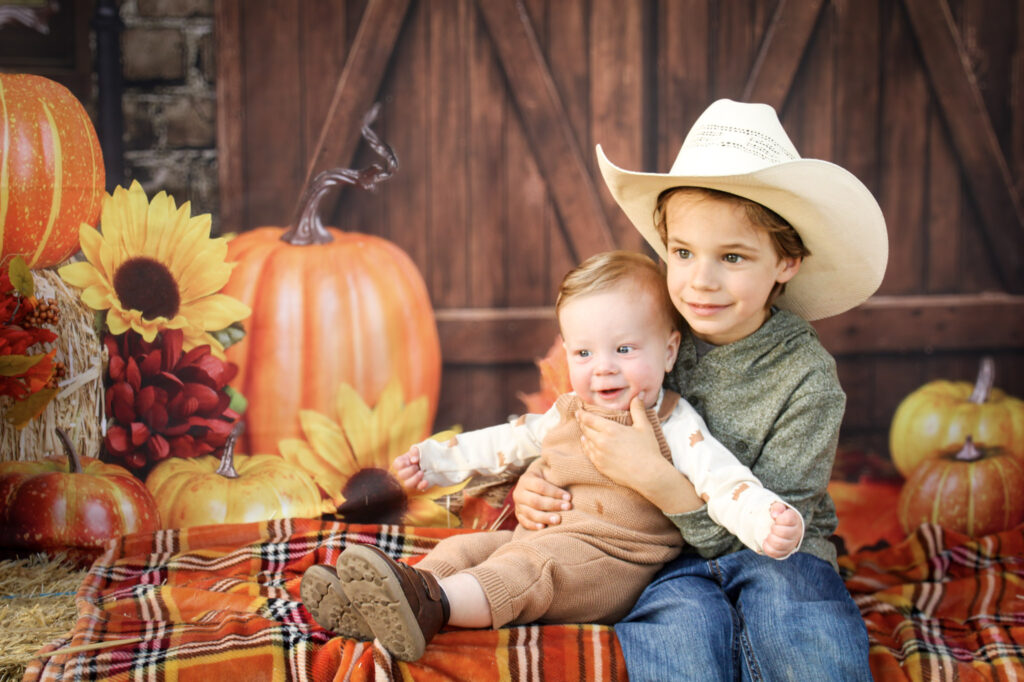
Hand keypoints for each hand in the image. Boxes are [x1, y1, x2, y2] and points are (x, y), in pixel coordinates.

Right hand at [393, 447, 428, 491]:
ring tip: (422, 473)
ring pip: (407, 484)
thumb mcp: (419, 449)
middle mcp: (404, 472)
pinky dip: (421, 485)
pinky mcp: (418, 485)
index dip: (402, 464)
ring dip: (414, 479)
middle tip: (417, 467)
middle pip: (401, 475)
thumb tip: (413, 460)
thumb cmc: (423, 453)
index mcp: (402, 462)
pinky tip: (426, 481)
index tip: (409, 461)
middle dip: (410, 471)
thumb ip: (415, 452)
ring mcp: (411, 480)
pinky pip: (418, 488)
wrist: (434, 460)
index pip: (396, 465)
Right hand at [512, 466, 570, 529]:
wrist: (532, 485)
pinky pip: (524, 522)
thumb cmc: (546, 478)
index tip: (569, 497)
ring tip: (558, 520)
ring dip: (545, 517)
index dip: (555, 492)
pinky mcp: (519, 515)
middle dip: (552, 505)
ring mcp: (518, 505)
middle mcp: (519, 492)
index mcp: (526, 479)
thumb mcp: (547, 471)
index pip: (540, 486)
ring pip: (530, 513)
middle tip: (567, 507)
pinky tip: (544, 527)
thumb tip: (567, 468)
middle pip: (536, 501)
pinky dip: (533, 525)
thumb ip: (554, 470)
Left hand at [578, 394, 702, 513]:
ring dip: (584, 434)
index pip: (589, 419)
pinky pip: (589, 454)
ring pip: (586, 442)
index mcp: (610, 429)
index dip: (582, 414)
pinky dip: (586, 447)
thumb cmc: (648, 450)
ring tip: (583, 430)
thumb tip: (638, 395)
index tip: (578, 411)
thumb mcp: (644, 427)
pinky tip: (587, 444)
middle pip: (586, 429)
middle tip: (580, 418)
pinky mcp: (600, 466)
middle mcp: (601, 441)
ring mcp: (599, 455)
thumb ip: (638, 410)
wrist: (648, 474)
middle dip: (582, 423)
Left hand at [762, 502, 802, 557]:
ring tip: (769, 535)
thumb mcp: (779, 508)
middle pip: (783, 533)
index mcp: (794, 520)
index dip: (779, 519)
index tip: (775, 517)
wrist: (785, 528)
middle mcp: (795, 533)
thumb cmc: (781, 516)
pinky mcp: (785, 552)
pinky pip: (775, 553)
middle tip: (772, 527)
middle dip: (774, 529)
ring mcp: (791, 543)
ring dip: (770, 539)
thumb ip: (777, 507)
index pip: (788, 519)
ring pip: (779, 544)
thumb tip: (774, 514)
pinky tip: (766, 541)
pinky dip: (767, 547)